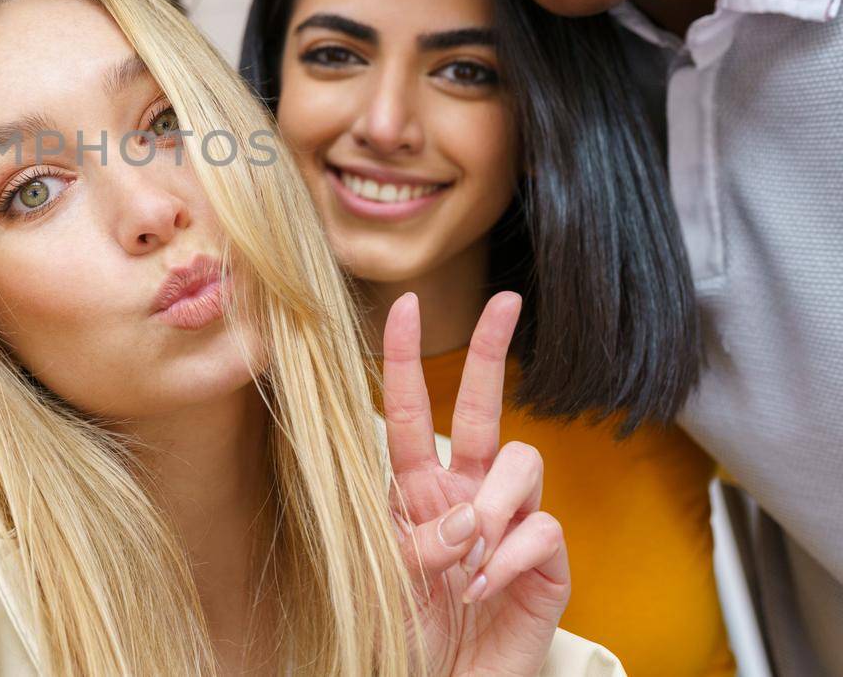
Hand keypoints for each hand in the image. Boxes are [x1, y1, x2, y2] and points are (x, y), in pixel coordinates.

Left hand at [382, 292, 570, 675]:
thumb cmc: (405, 630)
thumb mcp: (384, 574)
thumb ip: (410, 537)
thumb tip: (463, 520)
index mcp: (418, 490)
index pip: (413, 411)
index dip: (408, 359)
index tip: (403, 305)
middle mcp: (468, 495)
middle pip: (486, 410)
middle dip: (493, 351)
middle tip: (506, 300)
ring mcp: (510, 526)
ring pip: (521, 465)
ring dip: (490, 509)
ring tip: (465, 563)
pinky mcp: (547, 565)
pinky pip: (542, 529)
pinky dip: (511, 556)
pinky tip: (486, 587)